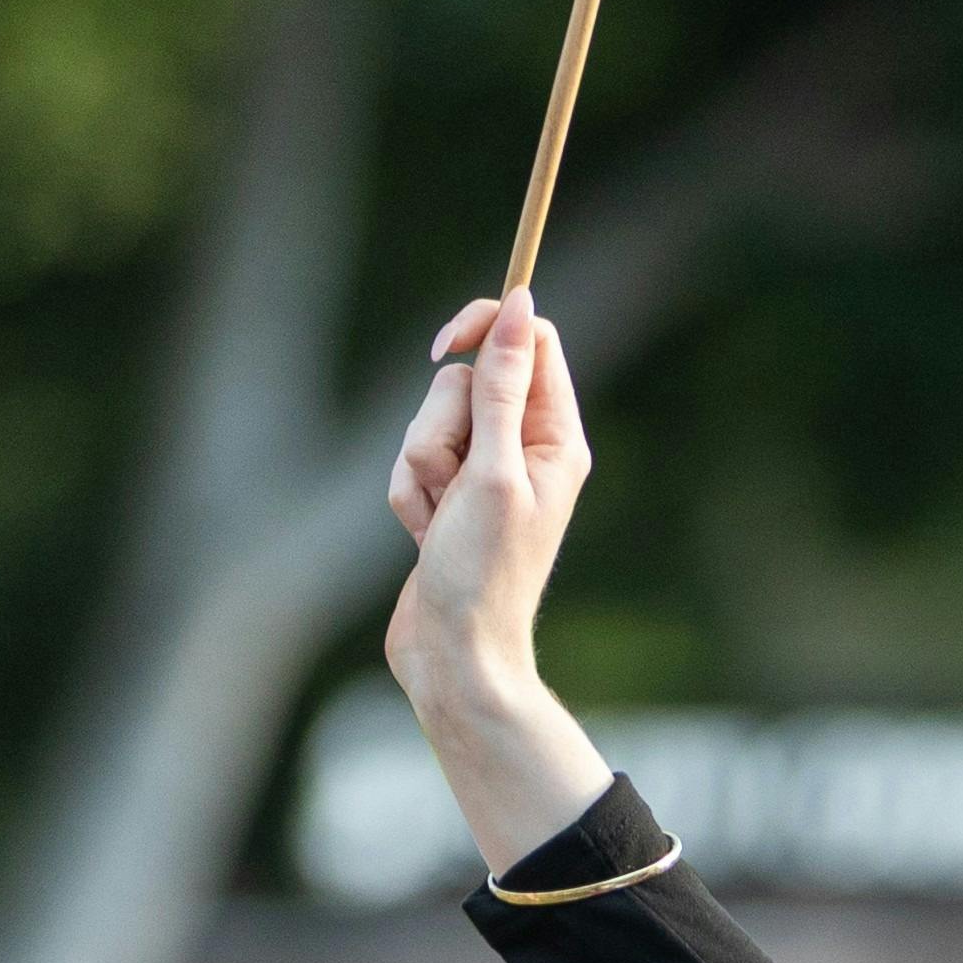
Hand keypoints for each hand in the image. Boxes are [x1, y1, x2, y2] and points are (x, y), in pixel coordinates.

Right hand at [381, 293, 617, 871]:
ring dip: (419, 470)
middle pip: (466, 379)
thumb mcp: (493, 473)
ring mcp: (483, 474)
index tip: (447, 346)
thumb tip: (520, 306)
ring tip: (438, 523)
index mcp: (555, 438)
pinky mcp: (448, 497)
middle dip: (441, 427)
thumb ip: (504, 387)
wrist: (455, 657)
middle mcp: (524, 449)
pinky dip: (407, 497)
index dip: (486, 329)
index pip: (529, 340)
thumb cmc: (483, 576)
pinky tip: (424, 538)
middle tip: (456, 487)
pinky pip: (409, 463)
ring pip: (429, 421)